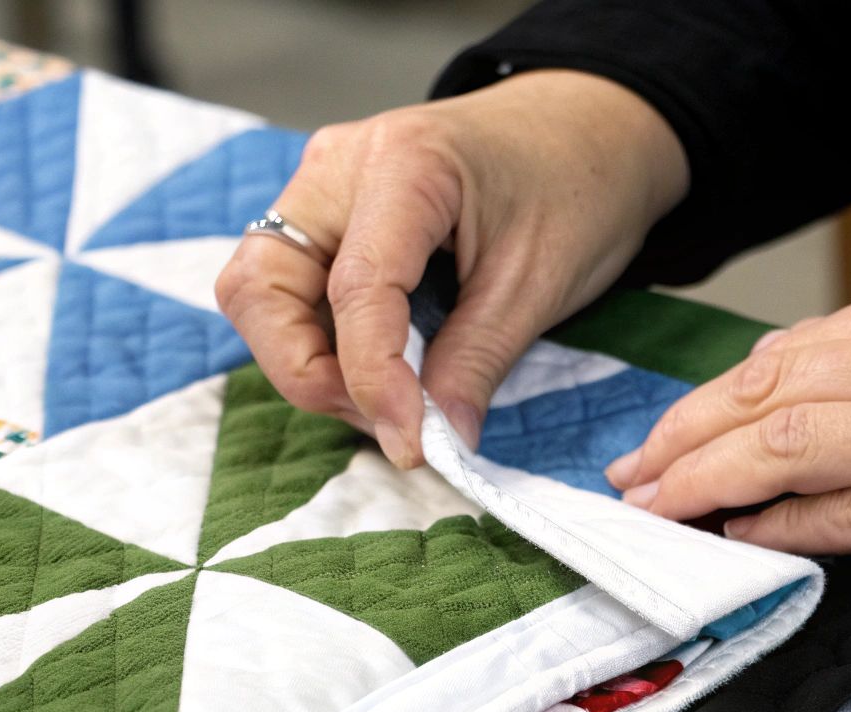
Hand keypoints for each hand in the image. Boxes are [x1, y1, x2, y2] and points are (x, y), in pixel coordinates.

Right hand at [215, 70, 688, 466]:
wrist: (589, 128)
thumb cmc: (577, 186)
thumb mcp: (539, 285)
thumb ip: (475, 363)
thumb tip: (432, 442)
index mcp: (405, 165)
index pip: (355, 290)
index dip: (373, 381)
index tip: (409, 444)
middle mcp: (340, 165)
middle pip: (261, 286)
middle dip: (308, 371)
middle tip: (387, 421)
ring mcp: (325, 184)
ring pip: (262, 291)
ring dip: (310, 362)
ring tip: (391, 401)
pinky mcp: (328, 210)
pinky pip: (292, 286)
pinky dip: (324, 341)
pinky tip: (383, 371)